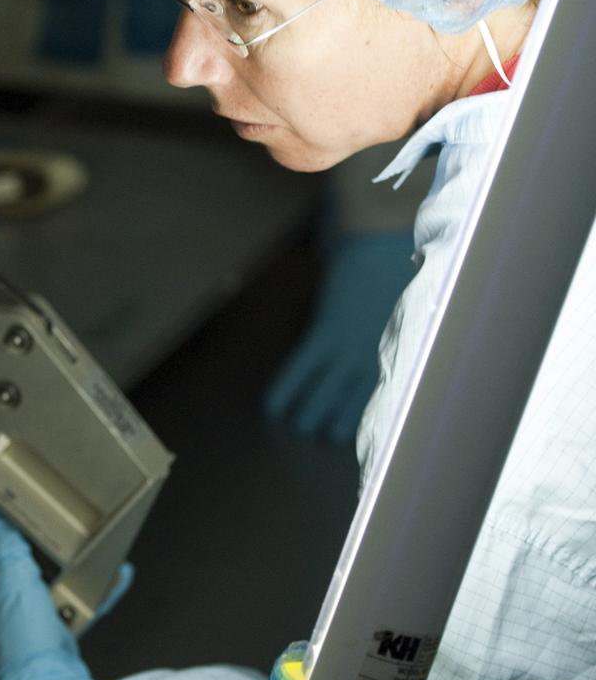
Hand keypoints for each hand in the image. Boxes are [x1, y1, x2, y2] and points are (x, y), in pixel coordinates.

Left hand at [0, 506, 103, 679]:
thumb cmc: (18, 633)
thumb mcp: (7, 573)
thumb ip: (2, 540)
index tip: (13, 490)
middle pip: (19, 554)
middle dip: (38, 534)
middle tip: (57, 510)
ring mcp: (26, 617)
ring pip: (49, 575)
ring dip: (70, 560)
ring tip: (88, 539)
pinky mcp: (54, 632)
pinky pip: (77, 602)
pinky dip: (96, 590)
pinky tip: (117, 575)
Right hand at [263, 232, 414, 443]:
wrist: (382, 241)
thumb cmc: (401, 269)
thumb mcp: (407, 312)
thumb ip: (396, 337)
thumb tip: (389, 355)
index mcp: (398, 356)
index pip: (382, 404)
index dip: (368, 423)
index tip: (359, 437)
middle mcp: (375, 361)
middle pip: (353, 410)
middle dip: (336, 427)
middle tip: (324, 438)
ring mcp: (348, 350)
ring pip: (325, 398)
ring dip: (309, 417)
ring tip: (298, 431)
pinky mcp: (326, 334)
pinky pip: (301, 371)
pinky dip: (286, 390)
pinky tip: (273, 407)